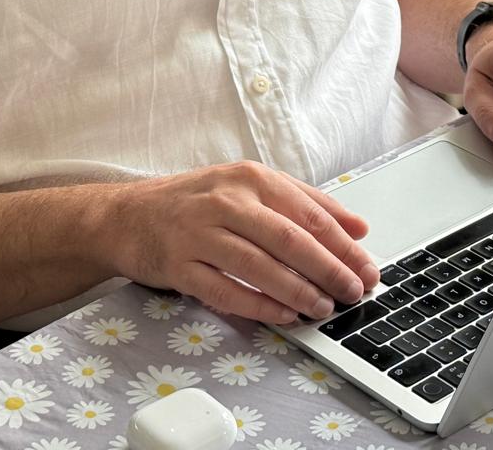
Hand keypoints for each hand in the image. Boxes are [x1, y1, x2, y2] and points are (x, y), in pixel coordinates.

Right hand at [104, 161, 380, 324]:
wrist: (126, 216)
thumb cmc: (195, 203)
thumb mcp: (247, 187)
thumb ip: (303, 202)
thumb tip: (357, 227)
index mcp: (249, 177)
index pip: (308, 210)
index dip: (342, 243)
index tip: (367, 265)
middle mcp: (225, 200)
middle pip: (289, 238)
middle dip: (329, 268)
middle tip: (354, 291)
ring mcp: (198, 233)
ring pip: (260, 265)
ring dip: (299, 291)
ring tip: (324, 307)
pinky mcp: (178, 265)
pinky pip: (226, 291)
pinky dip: (259, 305)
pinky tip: (284, 315)